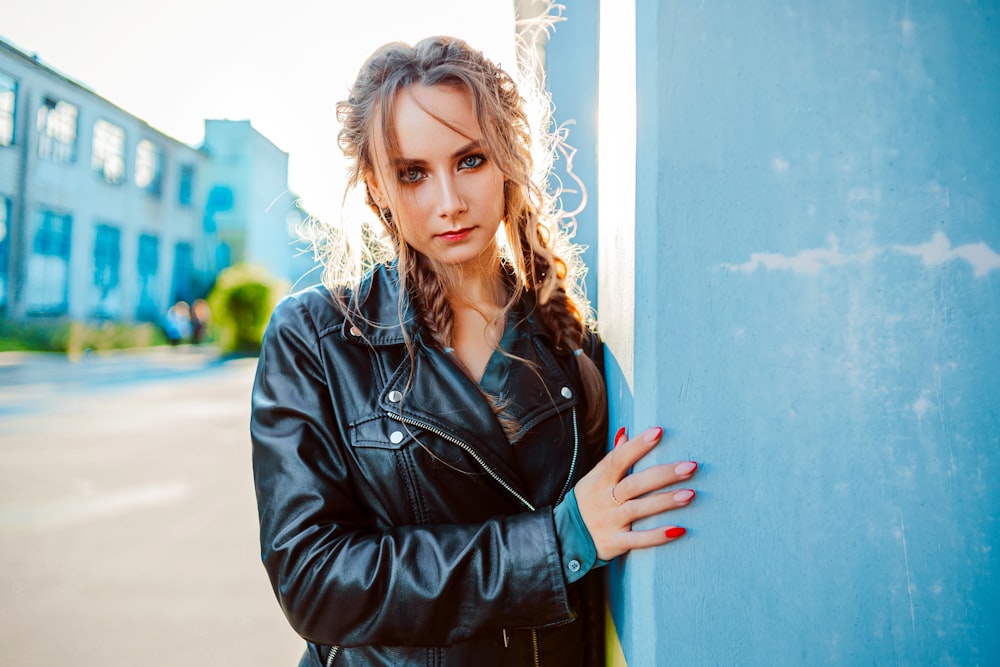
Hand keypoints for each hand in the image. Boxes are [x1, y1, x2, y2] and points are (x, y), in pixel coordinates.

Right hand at [574, 426, 697, 560]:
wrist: (566, 537)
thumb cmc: (587, 502)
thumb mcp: (593, 478)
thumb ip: (611, 458)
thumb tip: (626, 433)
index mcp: (601, 481)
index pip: (619, 459)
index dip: (637, 445)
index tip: (658, 431)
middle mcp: (605, 500)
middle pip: (635, 484)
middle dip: (663, 474)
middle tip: (690, 466)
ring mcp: (610, 521)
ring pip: (639, 509)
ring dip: (665, 501)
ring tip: (690, 494)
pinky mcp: (616, 542)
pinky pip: (638, 539)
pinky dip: (657, 536)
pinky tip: (678, 530)